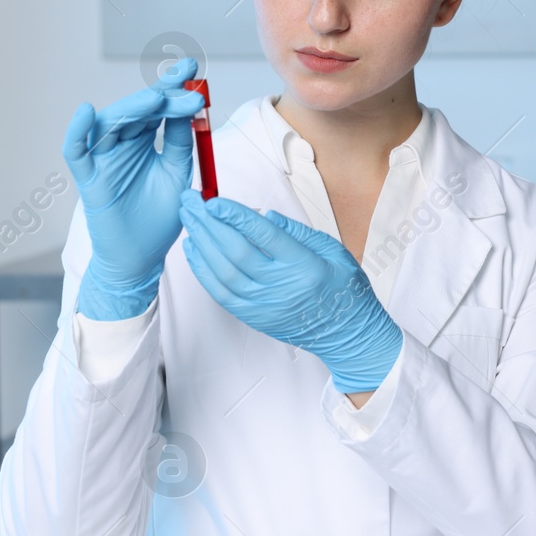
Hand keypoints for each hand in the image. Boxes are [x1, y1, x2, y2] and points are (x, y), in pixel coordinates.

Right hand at [63, 57, 206, 318]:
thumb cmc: (159, 219)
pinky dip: (77, 131)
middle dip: (161, 96)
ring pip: (110, 123)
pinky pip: (75, 151)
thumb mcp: (178, 175)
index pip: (158, 106)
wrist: (142, 258)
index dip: (173, 86)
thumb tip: (192, 108)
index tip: (193, 70)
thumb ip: (182, 143)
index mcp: (145, 140)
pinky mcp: (88, 178)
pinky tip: (87, 112)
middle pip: (137, 110)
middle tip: (186, 89)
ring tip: (156, 98)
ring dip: (132, 108)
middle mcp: (122, 144)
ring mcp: (103, 159)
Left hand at [178, 190, 402, 392]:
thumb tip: (265, 215)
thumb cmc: (343, 290)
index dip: (236, 216)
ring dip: (201, 243)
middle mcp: (282, 287)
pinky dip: (203, 270)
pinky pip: (221, 293)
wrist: (346, 335)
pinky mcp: (254, 317)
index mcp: (305, 266)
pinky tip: (194, 250)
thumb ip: (298, 231)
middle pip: (236, 252)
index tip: (215, 201)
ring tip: (189, 220)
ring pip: (223, 272)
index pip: (264, 236)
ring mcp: (265, 305)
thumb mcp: (334, 251)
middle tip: (191, 202)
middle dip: (209, 223)